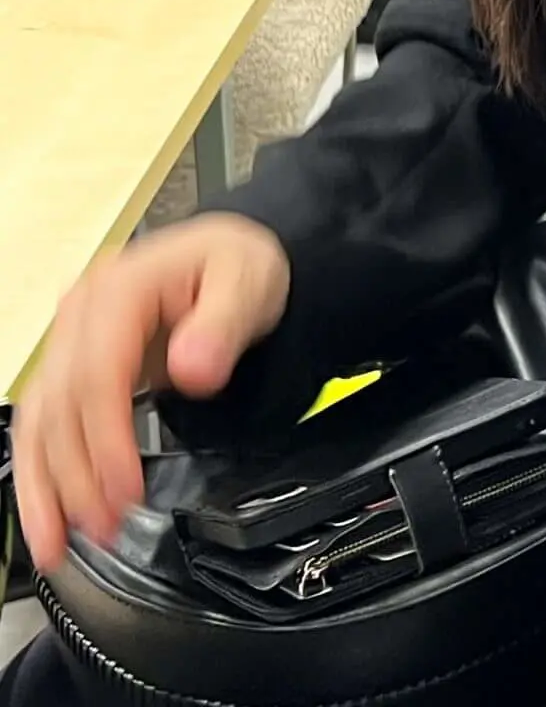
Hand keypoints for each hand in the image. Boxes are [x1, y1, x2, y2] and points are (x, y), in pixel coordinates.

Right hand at [13, 215, 290, 571]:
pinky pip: (42, 424)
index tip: (124, 491)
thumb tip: (193, 369)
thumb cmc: (238, 268)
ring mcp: (71, 340)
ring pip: (38, 422)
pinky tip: (47, 519)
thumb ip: (223, 326)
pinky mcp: (72, 367)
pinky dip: (39, 475)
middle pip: (61, 405)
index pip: (97, 375)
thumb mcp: (247, 284)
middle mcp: (82, 313)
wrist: (232, 261)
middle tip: (106, 527)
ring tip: (59, 543)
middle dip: (78, 477)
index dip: (105, 440)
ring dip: (46, 487)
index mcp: (120, 289)